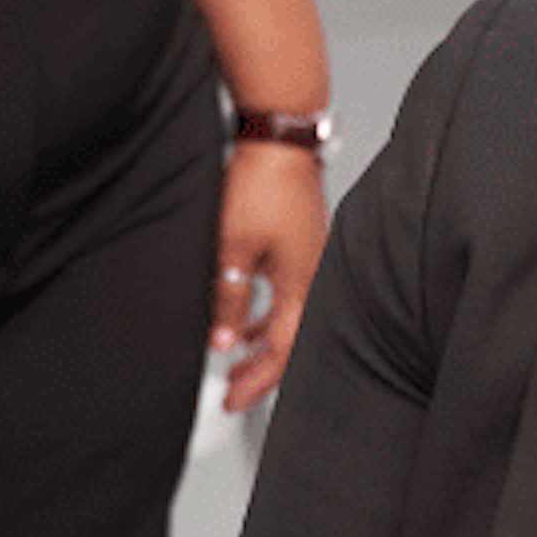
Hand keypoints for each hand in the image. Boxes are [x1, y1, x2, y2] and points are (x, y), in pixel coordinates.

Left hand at [209, 137, 328, 410]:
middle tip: (236, 388)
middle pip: (291, 339)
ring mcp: (311, 256)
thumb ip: (227, 298)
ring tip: (237, 353)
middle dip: (262, 368)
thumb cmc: (263, 183)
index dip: (257, 381)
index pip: (283, 351)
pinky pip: (287, 291)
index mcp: (302, 282)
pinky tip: (247, 308)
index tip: (234, 399)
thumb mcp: (231, 248)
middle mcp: (313, 274)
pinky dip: (267, 310)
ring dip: (262, 339)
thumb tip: (222, 340)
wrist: (280, 137)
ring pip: (289, 315)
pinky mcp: (302, 240)